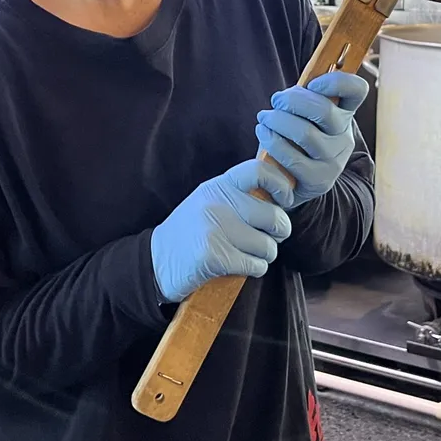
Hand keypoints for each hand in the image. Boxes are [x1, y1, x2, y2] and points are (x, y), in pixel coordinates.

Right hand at [151, 160, 293, 302]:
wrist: (156, 261)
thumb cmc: (191, 232)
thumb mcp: (210, 201)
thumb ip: (240, 196)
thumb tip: (280, 200)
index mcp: (219, 186)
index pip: (259, 171)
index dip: (281, 185)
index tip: (285, 200)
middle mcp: (217, 203)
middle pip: (273, 217)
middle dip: (278, 233)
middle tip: (267, 238)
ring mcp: (215, 229)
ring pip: (268, 246)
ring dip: (264, 256)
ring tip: (248, 254)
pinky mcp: (214, 256)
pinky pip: (255, 265)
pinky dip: (253, 270)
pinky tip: (239, 267)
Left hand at [255, 70, 369, 208]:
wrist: (293, 180)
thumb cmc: (295, 138)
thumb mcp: (304, 115)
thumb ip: (303, 98)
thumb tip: (289, 92)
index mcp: (345, 114)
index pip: (356, 91)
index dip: (337, 81)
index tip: (312, 83)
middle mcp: (344, 138)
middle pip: (324, 111)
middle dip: (292, 101)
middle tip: (276, 100)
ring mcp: (334, 161)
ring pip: (306, 134)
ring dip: (277, 121)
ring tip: (264, 118)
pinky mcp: (319, 181)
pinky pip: (293, 158)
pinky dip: (272, 142)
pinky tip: (264, 134)